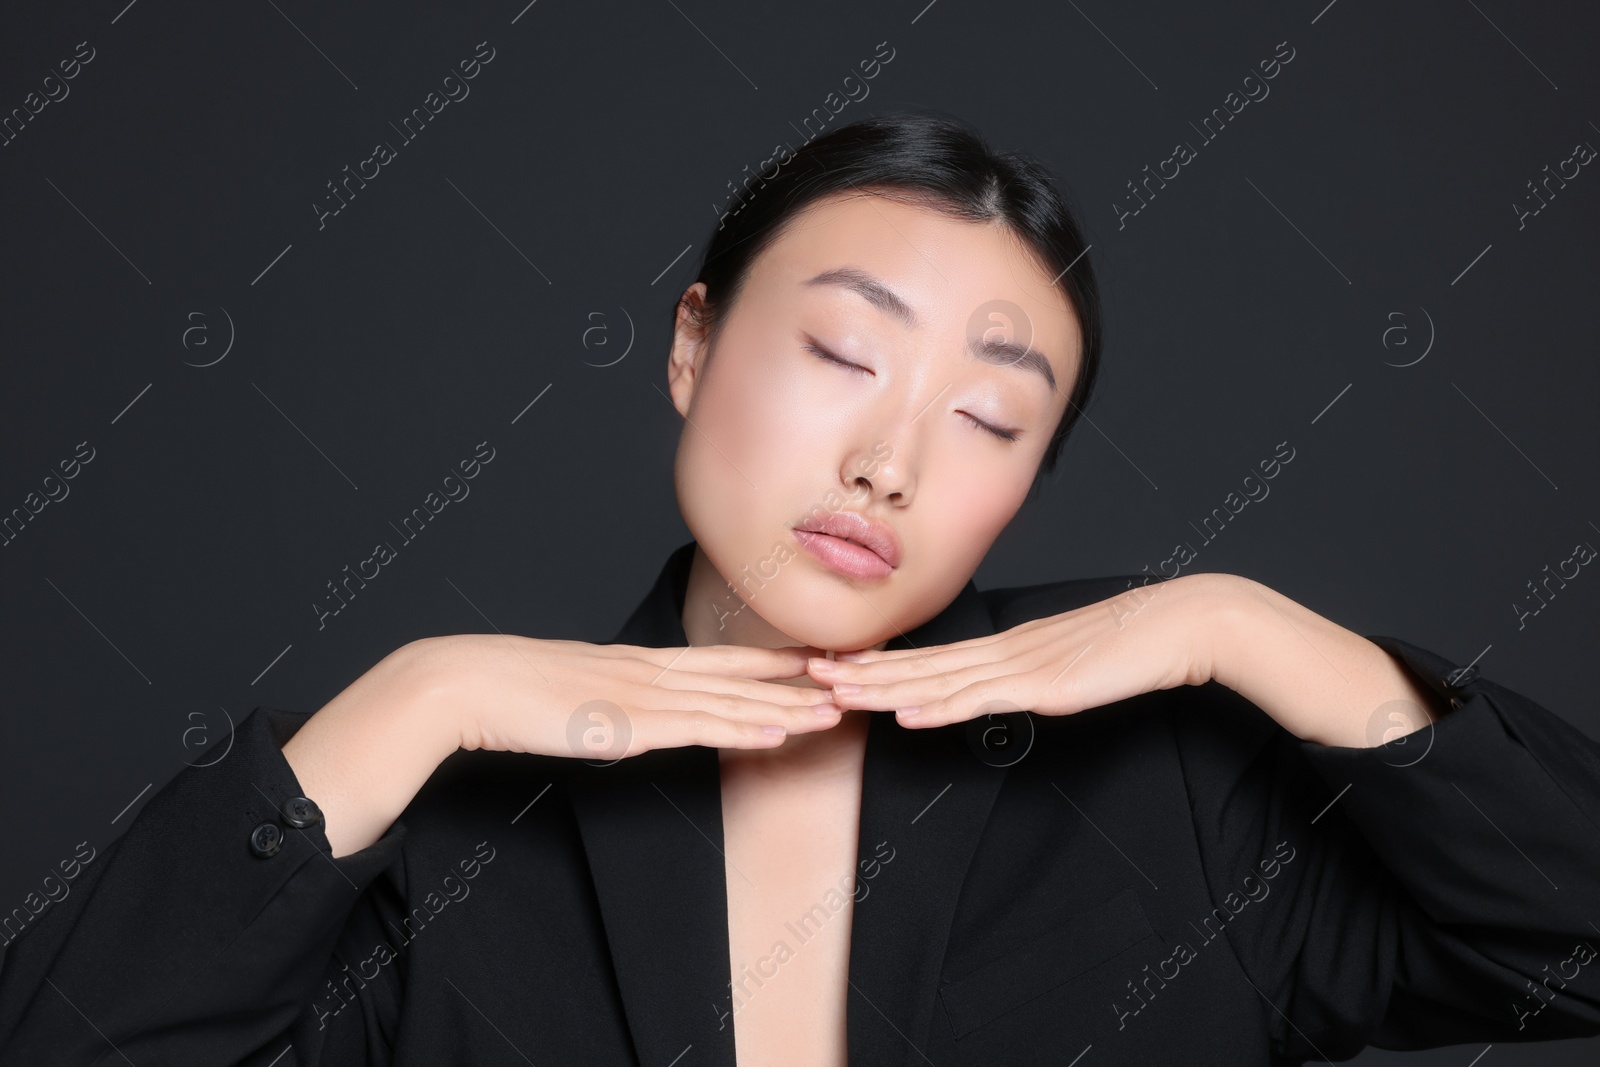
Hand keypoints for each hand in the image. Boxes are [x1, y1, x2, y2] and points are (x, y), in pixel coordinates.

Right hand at [415, 634, 845, 757]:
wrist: (469, 683)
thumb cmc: (512, 689)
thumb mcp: (575, 689)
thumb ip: (611, 697)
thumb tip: (631, 710)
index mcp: (639, 663)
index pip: (720, 658)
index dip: (772, 659)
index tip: (816, 656)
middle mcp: (651, 672)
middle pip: (740, 676)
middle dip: (798, 679)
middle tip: (852, 675)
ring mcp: (642, 697)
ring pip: (730, 704)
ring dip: (787, 709)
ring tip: (836, 710)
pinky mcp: (627, 725)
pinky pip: (697, 729)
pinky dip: (742, 730)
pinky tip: (777, 733)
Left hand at [802, 573, 1231, 727]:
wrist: (1176, 626)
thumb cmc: (1130, 646)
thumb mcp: (1068, 666)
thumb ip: (1034, 677)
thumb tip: (1009, 689)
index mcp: (1005, 648)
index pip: (930, 659)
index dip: (881, 664)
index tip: (838, 666)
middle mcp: (1002, 652)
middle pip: (919, 666)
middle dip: (861, 673)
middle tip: (808, 673)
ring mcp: (1019, 667)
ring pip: (938, 682)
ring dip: (883, 690)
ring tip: (836, 692)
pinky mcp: (1043, 686)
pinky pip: (981, 700)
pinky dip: (940, 708)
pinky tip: (908, 715)